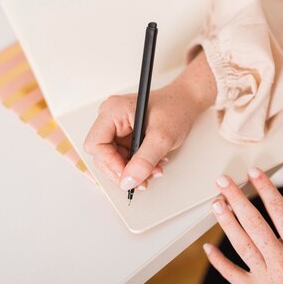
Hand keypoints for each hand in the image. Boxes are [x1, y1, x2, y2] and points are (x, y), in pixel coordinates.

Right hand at [83, 52, 215, 189]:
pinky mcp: (124, 134)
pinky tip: (153, 163)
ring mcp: (116, 126)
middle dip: (122, 170)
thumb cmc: (175, 109)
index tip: (127, 176)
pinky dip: (137, 164)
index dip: (110, 163)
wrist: (186, 102)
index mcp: (113, 111)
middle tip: (142, 179)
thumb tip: (127, 181)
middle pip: (102, 154)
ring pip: (113, 158)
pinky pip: (123, 156)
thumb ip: (144, 160)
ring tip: (154, 170)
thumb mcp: (162, 137)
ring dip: (132, 169)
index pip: (96, 144)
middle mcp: (110, 117)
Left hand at [203, 167, 282, 283]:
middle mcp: (282, 261)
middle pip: (254, 223)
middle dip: (237, 198)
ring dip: (226, 222)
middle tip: (223, 180)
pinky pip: (232, 274)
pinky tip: (206, 247)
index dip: (265, 189)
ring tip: (215, 203)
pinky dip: (218, 262)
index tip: (254, 172)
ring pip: (241, 244)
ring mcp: (266, 278)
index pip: (279, 211)